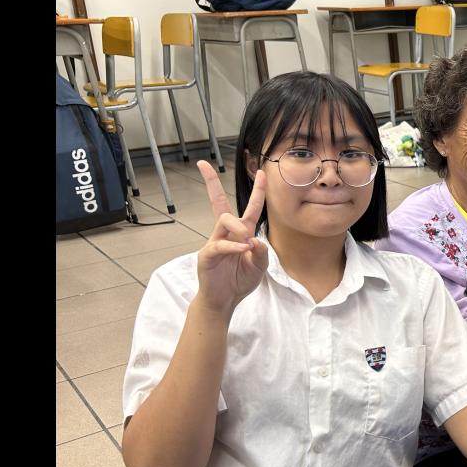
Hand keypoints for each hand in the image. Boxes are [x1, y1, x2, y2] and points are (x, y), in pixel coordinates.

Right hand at [194, 160, 268, 313]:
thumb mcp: (259, 267)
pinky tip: (243, 249)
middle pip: (220, 203)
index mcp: (242, 233)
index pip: (251, 208)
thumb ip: (262, 254)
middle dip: (212, 183)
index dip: (258, 191)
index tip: (262, 173)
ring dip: (239, 227)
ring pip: (224, 220)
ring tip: (247, 241)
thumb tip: (257, 240)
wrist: (224, 300)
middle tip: (204, 166)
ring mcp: (215, 242)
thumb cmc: (240, 281)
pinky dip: (233, 246)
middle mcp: (227, 233)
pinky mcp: (207, 255)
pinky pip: (220, 244)